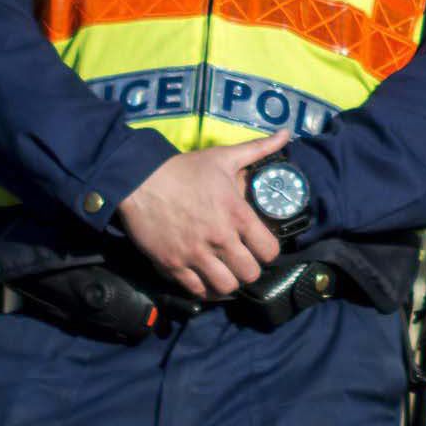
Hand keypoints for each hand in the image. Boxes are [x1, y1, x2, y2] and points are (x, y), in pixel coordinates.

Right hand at [118, 134, 291, 297]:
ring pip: (226, 287)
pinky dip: (204, 289)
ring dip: (228, 283)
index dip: (267, 251)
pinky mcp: (173, 266)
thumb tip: (286, 134)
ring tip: (224, 273)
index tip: (260, 247)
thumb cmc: (183, 169)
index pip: (269, 250)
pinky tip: (204, 279)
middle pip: (250, 274)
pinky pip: (197, 291)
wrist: (139, 181)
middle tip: (241, 261)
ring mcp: (195, 255)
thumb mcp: (223, 156)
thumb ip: (258, 149)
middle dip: (249, 269)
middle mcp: (219, 238)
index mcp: (237, 214)